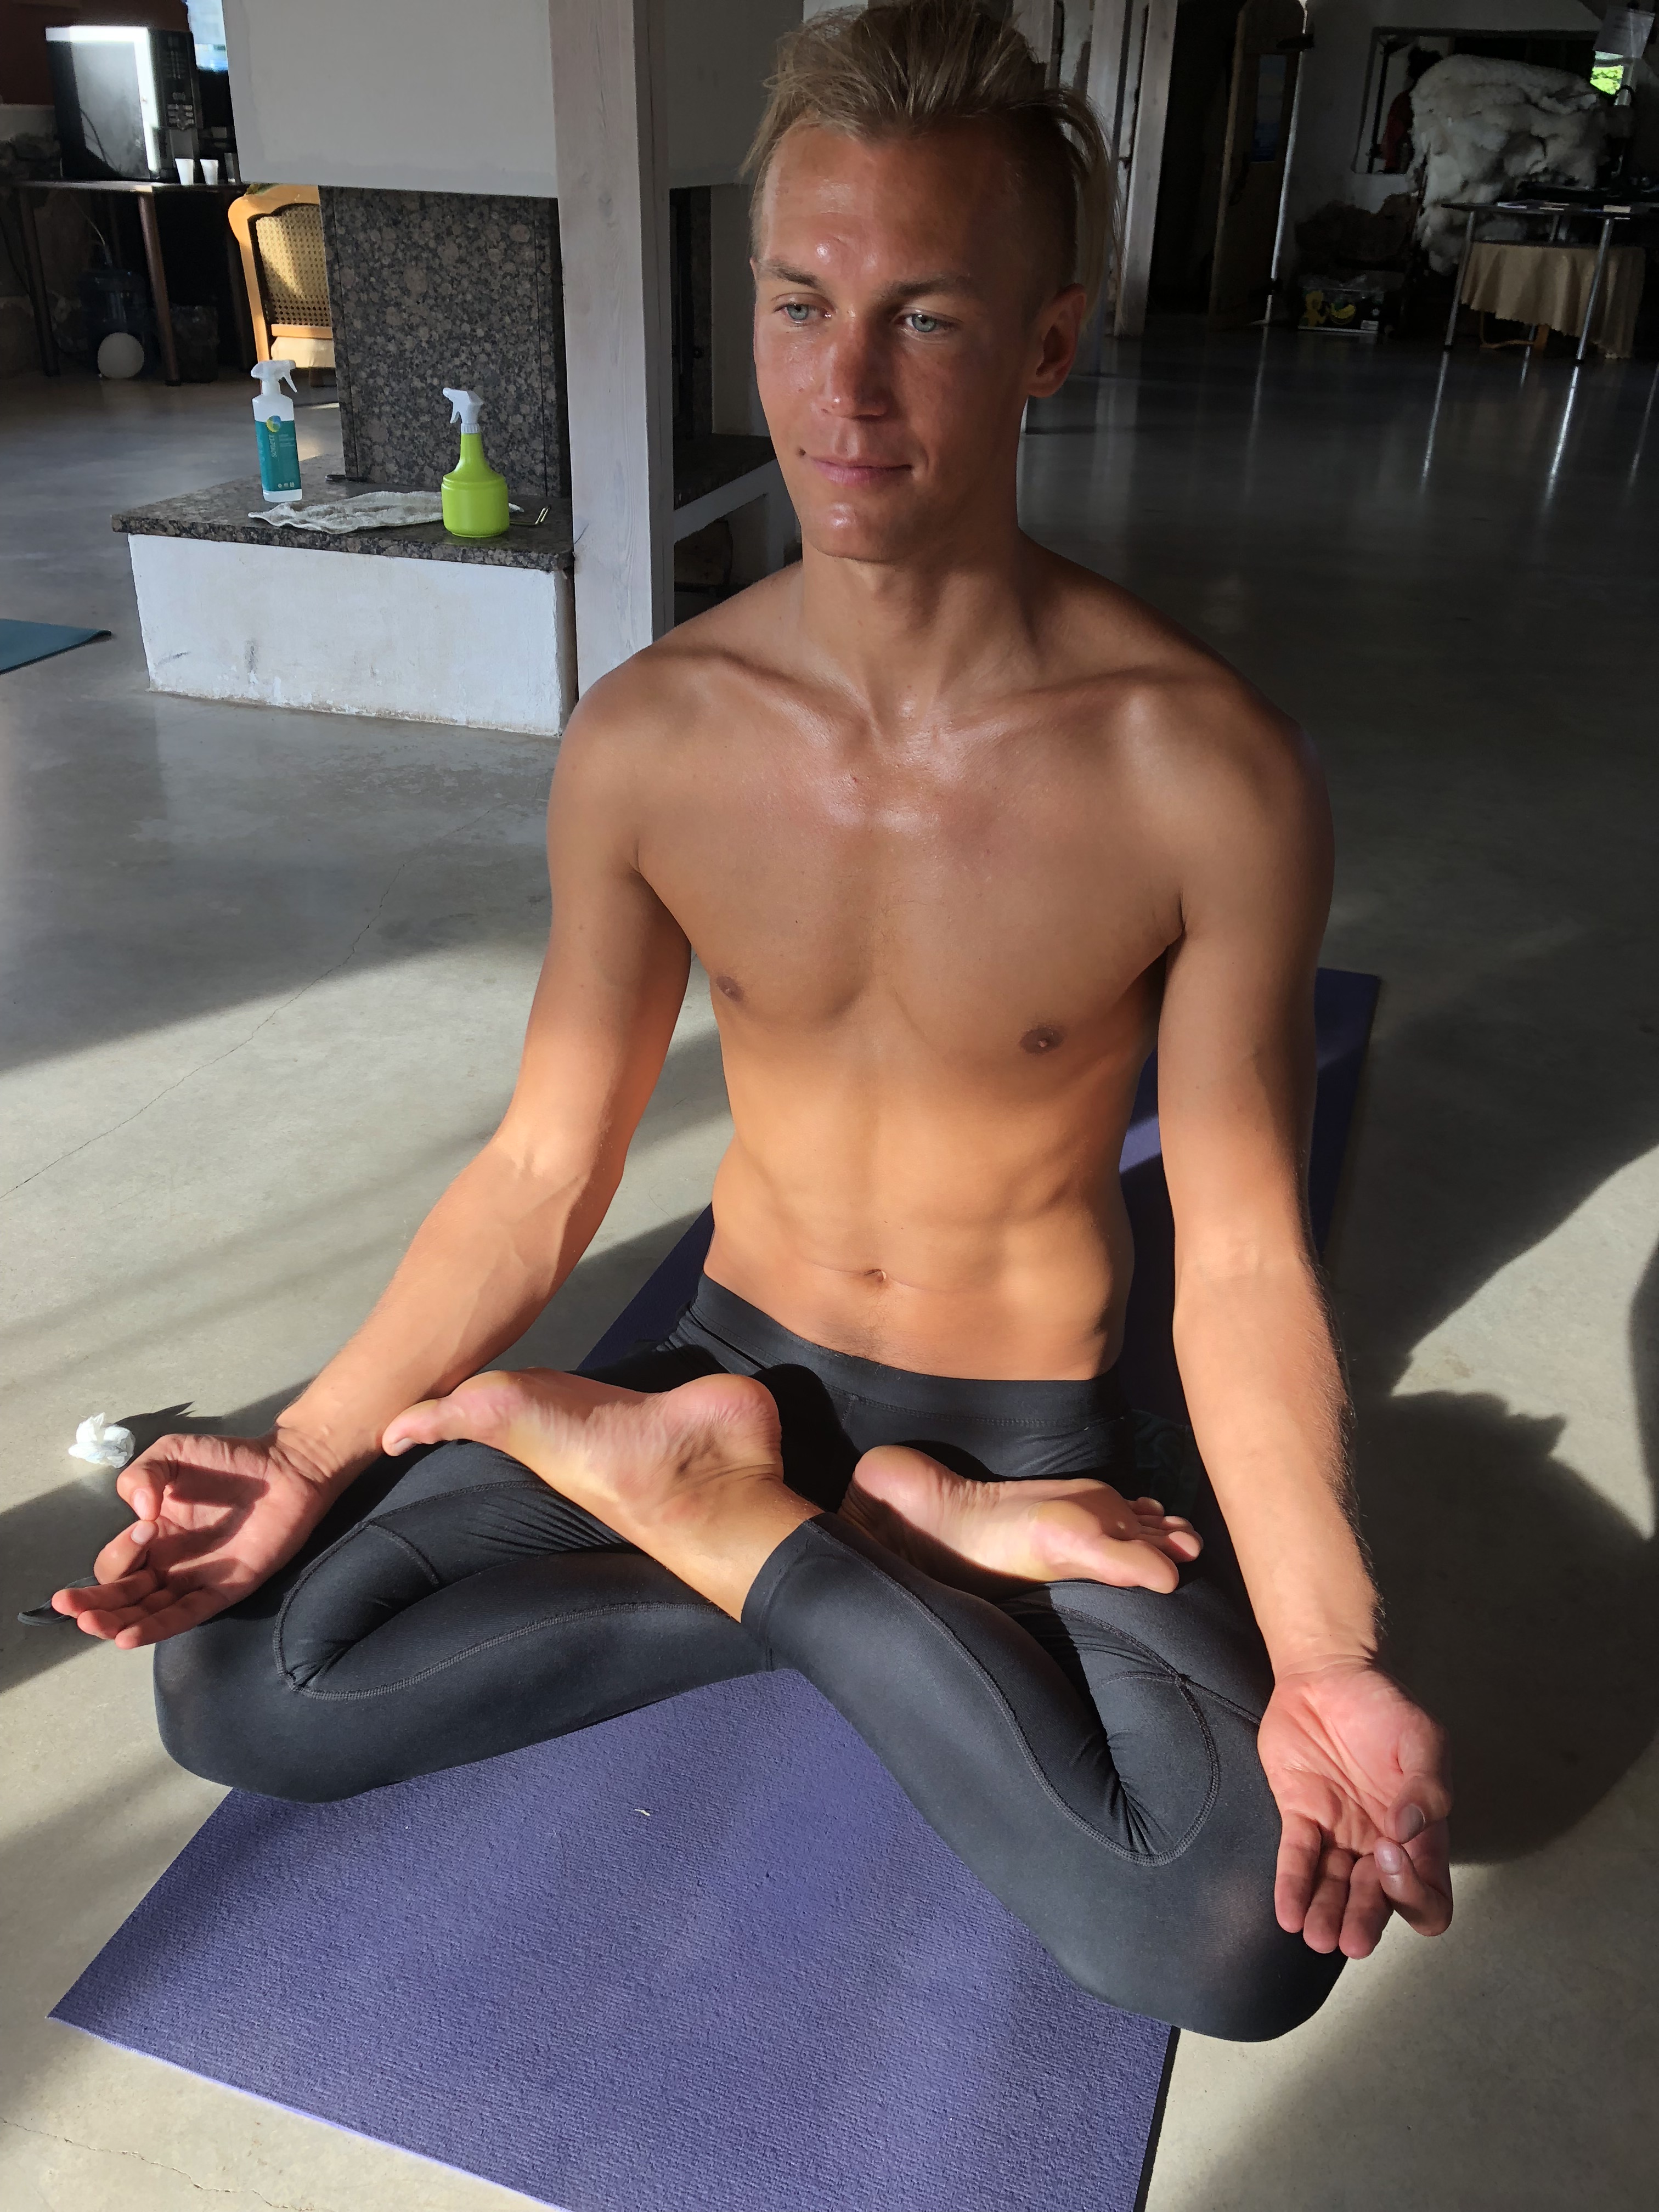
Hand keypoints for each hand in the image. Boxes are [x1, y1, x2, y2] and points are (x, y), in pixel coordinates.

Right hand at [50, 1430, 342, 1647]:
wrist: (285, 1468)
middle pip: (121, 1597)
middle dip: (93, 1606)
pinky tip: (129, 1637)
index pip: (116, 1564)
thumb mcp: (172, 1454)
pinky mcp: (224, 1591)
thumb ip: (142, 1475)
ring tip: (94, 1626)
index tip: (144, 1526)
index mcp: (150, 1538)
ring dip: (116, 1624)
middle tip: (72, 1609)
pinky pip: (185, 1617)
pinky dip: (156, 1629)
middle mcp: (167, 1565)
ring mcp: (194, 1581)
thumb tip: (137, 1511)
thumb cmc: (227, 1461)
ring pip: (146, 1614)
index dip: (120, 1552)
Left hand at [1257, 1660, 1451, 1958]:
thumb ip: (1428, 1786)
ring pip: (1335, 1890)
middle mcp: (1379, 1843)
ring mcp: (1339, 1833)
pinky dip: (1293, 1887)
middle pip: (1378, 1902)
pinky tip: (1288, 1914)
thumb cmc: (1385, 1708)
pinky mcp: (1300, 1816)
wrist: (1330, 1674)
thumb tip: (1410, 1829)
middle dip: (1365, 1922)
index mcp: (1420, 1833)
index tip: (1393, 1857)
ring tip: (1317, 1937)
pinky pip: (1297, 1860)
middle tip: (1351, 1939)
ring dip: (1327, 1916)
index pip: (1429, 1890)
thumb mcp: (1423, 1739)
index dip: (1416, 1890)